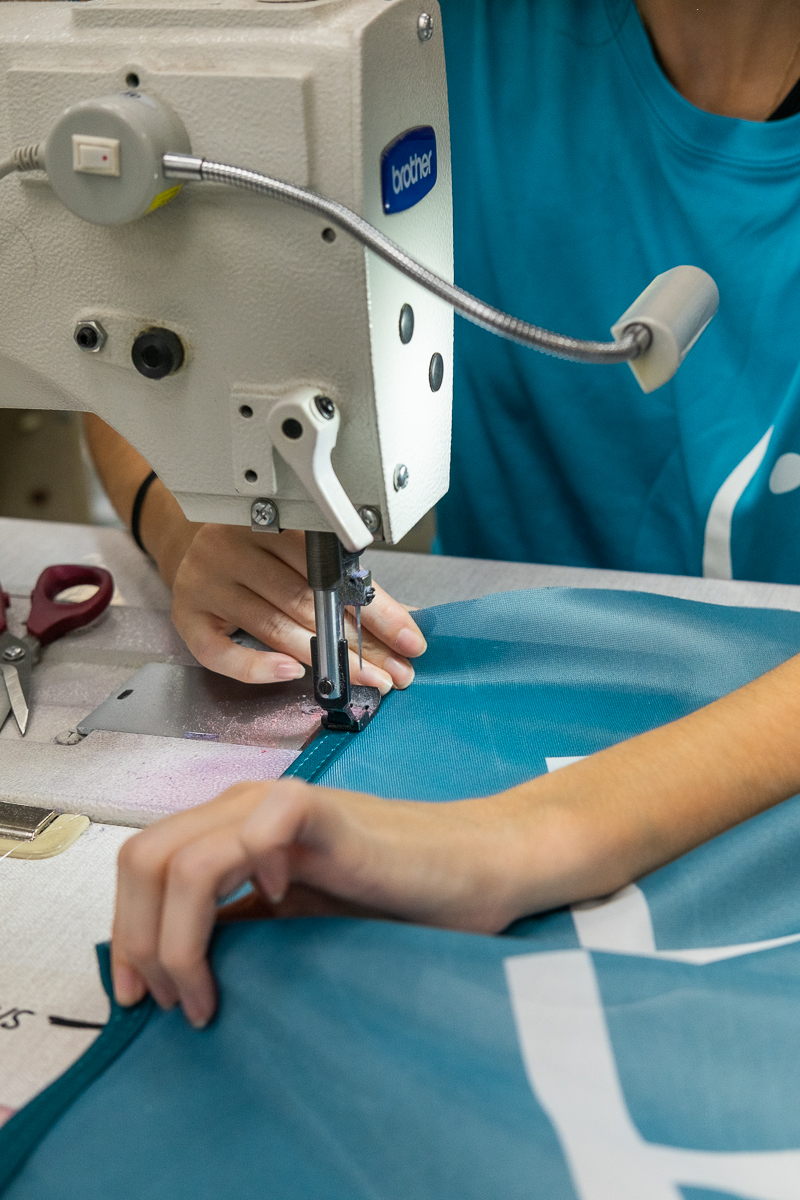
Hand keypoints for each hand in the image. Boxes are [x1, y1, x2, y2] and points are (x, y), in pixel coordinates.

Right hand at [81, 415, 424, 690]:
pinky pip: (222, 653)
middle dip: (359, 644)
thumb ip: (342, 579)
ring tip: (365, 680)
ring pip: (274, 626)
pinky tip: (293, 674)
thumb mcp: (298, 550)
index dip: (377, 610)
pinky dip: (258, 667)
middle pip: (308, 602)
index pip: (334, 571)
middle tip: (394, 672)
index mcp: (270, 522)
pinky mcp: (188, 615)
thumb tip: (403, 619)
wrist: (186, 544)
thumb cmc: (253, 551)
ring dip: (326, 660)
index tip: (410, 639)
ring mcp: (208, 582)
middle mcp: (234, 548)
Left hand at [111, 779, 529, 1028]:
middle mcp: (242, 807)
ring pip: (180, 859)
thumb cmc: (396, 899)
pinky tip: (279, 905)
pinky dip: (247, 877)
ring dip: (177, 939)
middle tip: (172, 1004)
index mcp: (229, 829)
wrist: (477, 868)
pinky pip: (255, 830)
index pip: (141, 866)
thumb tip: (167, 974)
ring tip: (208, 993)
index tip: (139, 999)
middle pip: (143, 860)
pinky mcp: (321, 812)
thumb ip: (236, 930)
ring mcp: (279, 805)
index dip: (126, 933)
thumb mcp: (292, 924)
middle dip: (139, 943)